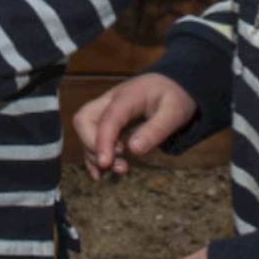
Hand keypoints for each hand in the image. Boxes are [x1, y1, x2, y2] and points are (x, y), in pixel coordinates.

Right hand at [72, 72, 195, 179]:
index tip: (105, 164)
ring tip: (122, 169)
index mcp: (127, 97)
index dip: (102, 141)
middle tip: (116, 163)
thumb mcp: (174, 112)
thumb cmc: (173, 97)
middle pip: (84, 119)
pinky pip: (90, 137)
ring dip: (95, 154)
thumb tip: (134, 150)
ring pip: (85, 130)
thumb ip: (156, 130)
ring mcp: (105, 110)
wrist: (170, 84)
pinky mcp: (106, 121)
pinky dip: (93, 155)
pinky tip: (101, 174)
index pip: (107, 118)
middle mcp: (110, 101)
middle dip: (93, 145)